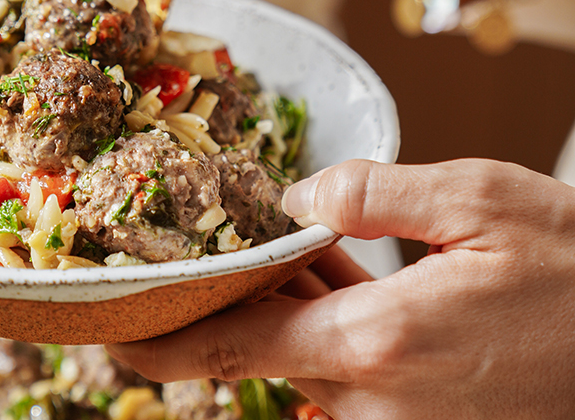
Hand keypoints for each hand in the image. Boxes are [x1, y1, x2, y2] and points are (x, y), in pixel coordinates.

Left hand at [106, 159, 574, 418]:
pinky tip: (338, 274)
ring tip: (292, 241)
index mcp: (374, 343)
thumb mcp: (482, 202)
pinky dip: (325, 323)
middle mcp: (374, 400)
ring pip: (301, 356)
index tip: (110, 329)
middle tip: (208, 243)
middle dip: (230, 298)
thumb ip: (375, 193)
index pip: (229, 350)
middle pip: (259, 350)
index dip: (158, 342)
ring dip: (285, 303)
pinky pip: (343, 368)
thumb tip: (299, 195)